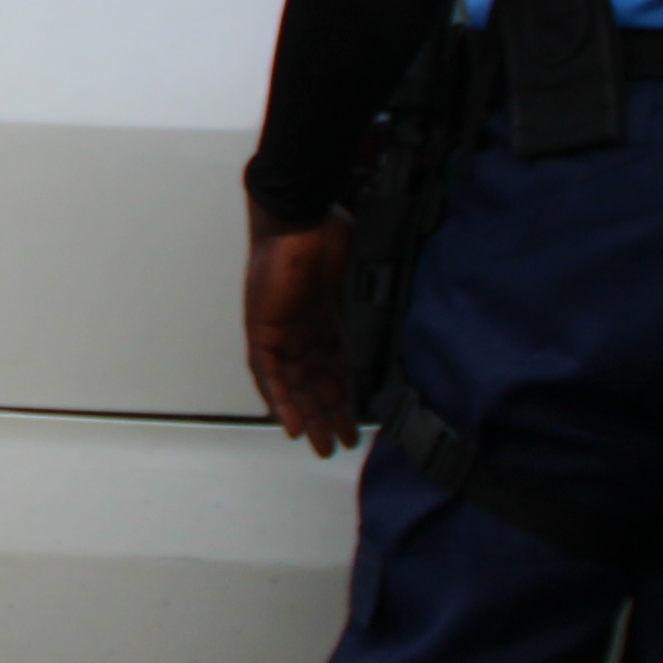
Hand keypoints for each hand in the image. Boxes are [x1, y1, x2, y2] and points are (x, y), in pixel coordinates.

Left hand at [241, 211, 357, 453]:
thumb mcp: (361, 283)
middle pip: (315, 383)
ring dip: (307, 416)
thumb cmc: (331, 236)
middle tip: (342, 442)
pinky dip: (279, 400)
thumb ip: (372, 313)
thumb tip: (399, 344)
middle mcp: (301, 330)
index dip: (349, 395)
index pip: (338, 367)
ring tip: (321, 444)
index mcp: (325, 317)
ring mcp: (280, 331)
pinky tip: (291, 425)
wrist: (302, 219)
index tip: (361, 419)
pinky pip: (268, 374)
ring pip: (293, 385)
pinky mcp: (263, 331)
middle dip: (329, 415)